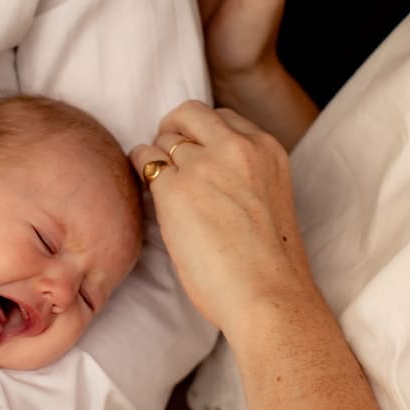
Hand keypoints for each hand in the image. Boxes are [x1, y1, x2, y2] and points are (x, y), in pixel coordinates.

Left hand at [131, 101, 321, 343]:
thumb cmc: (269, 263)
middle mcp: (237, 147)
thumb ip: (242, 171)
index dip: (203, 135)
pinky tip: (148, 193)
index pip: (223, 118)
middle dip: (174, 131)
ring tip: (162, 187)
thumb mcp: (268, 196)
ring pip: (164, 137)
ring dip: (158, 158)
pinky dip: (140, 171)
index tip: (196, 155)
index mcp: (267, 149)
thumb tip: (201, 165)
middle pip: (190, 113)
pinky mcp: (174, 189)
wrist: (268, 295)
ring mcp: (204, 165)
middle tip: (167, 159)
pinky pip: (144, 160)